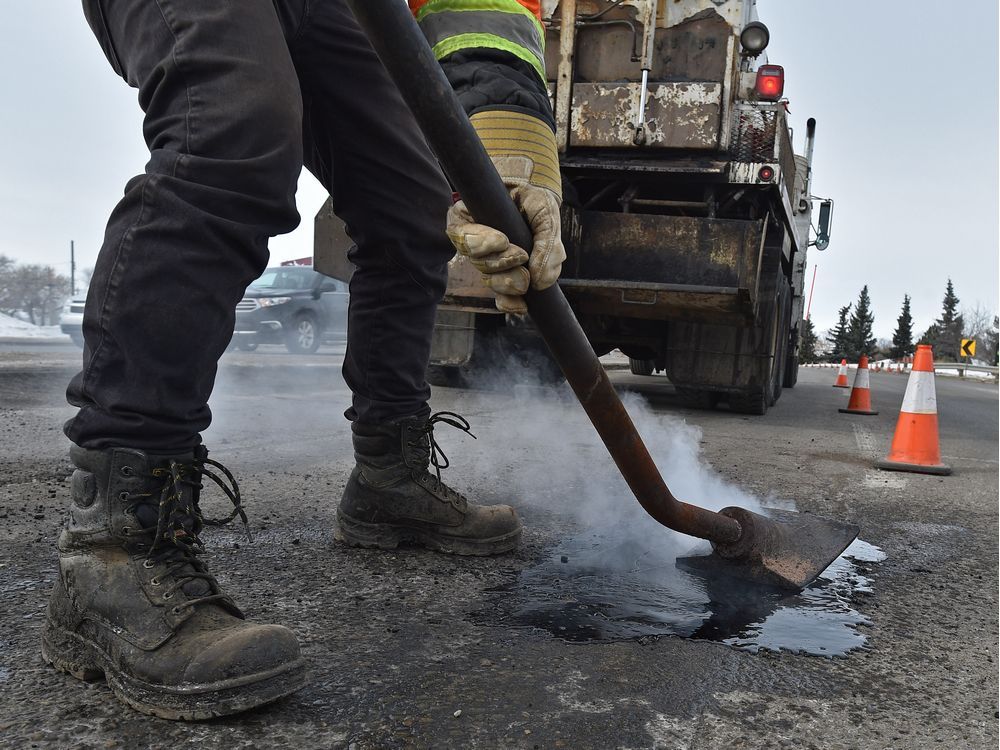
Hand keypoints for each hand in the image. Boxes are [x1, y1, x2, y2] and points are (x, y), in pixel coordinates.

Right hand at [445, 112, 565, 314]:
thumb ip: (546, 240)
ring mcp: (488, 261)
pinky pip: (499, 296)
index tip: (503, 240)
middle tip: (522, 257)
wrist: (540, 200)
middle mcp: (474, 241)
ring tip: (526, 278)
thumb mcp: (543, 208)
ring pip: (489, 279)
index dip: (478, 241)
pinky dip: (509, 303)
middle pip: (476, 261)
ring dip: (507, 282)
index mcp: (470, 217)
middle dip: (500, 263)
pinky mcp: (503, 277)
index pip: (460, 233)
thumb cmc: (536, 198)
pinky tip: (521, 306)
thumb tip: (540, 282)